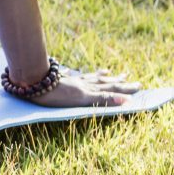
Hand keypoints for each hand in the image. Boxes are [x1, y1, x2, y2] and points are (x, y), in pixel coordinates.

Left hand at [21, 65, 143, 108]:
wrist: (35, 82)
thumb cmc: (57, 94)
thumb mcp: (82, 99)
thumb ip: (103, 99)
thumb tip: (126, 102)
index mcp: (89, 90)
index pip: (111, 89)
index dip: (124, 90)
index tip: (138, 87)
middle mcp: (83, 84)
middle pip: (105, 83)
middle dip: (120, 83)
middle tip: (134, 80)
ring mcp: (73, 80)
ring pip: (92, 78)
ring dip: (104, 77)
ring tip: (113, 73)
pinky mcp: (62, 78)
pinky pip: (77, 76)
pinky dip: (83, 75)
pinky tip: (80, 72)